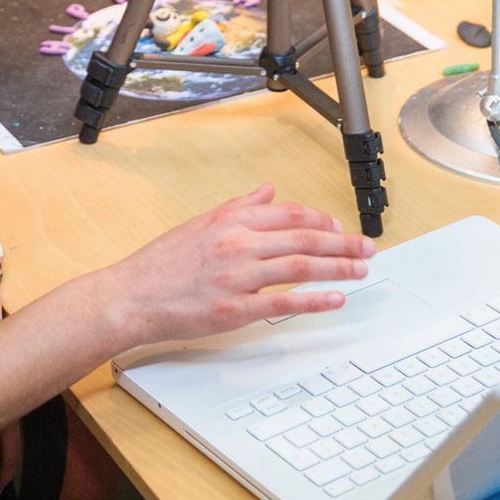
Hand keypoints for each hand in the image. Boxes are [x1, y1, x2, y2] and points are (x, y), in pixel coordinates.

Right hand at [105, 186, 373, 349]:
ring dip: (337, 267)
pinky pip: (284, 302)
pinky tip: (335, 299)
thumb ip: (239, 206)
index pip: (288, 214)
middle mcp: (237, 243)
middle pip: (303, 237)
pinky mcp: (235, 308)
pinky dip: (314, 299)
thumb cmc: (161, 264)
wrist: (132, 296)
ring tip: (360, 269)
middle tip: (367, 247)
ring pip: (300, 265)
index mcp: (230, 220)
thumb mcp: (200, 223)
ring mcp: (237, 276)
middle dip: (342, 241)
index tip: (339, 226)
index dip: (321, 219)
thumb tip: (268, 191)